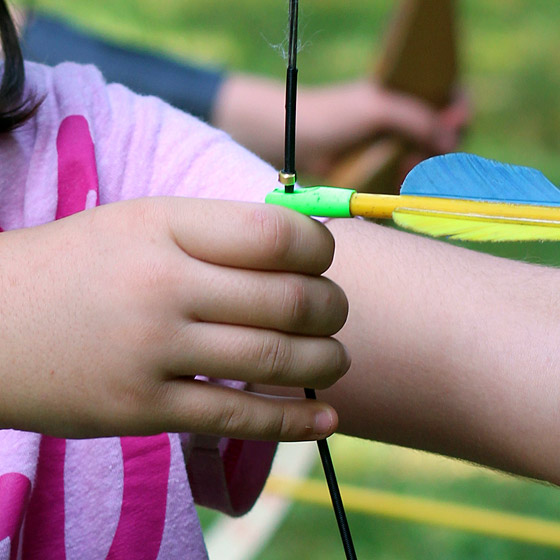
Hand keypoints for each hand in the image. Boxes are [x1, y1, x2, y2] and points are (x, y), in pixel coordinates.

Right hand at [0, 198, 348, 439]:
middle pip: (288, 299)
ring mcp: (152, 352)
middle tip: (335, 312)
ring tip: (335, 359)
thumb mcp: (143, 224)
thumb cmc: (78, 266)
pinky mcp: (142, 409)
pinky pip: (238, 416)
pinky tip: (326, 420)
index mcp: (165, 227)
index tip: (322, 260)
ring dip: (325, 362)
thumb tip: (300, 246)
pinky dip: (294, 422)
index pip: (275, 235)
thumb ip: (218, 233)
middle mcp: (162, 286)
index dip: (319, 248)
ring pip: (274, 360)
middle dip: (331, 308)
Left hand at [212, 75, 468, 177]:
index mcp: (407, 95)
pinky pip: (407, 178)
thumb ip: (416, 118)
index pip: (449, 96)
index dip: (459, 109)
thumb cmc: (334, 115)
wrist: (298, 142)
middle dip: (441, 144)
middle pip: (444, 134)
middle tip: (423, 151)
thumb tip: (452, 138)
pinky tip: (400, 179)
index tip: (457, 120)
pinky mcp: (383, 171)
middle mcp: (406, 121)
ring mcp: (395, 146)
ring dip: (424, 165)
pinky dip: (408, 180)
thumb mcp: (377, 108)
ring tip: (406, 166)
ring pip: (427, 159)